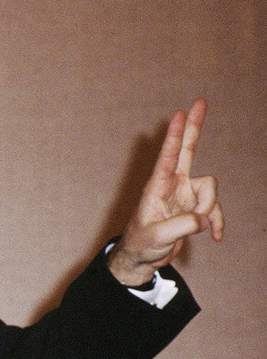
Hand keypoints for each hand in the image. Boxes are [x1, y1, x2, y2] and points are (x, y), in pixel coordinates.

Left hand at [107, 99, 223, 285]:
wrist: (142, 257)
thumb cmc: (142, 244)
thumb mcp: (158, 237)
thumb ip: (183, 225)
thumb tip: (204, 218)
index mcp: (157, 186)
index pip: (167, 155)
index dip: (174, 135)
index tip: (177, 113)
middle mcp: (172, 184)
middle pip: (187, 149)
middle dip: (194, 126)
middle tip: (200, 101)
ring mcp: (184, 194)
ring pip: (211, 189)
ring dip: (210, 209)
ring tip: (196, 227)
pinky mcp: (193, 207)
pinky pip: (214, 209)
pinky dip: (217, 222)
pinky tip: (215, 237)